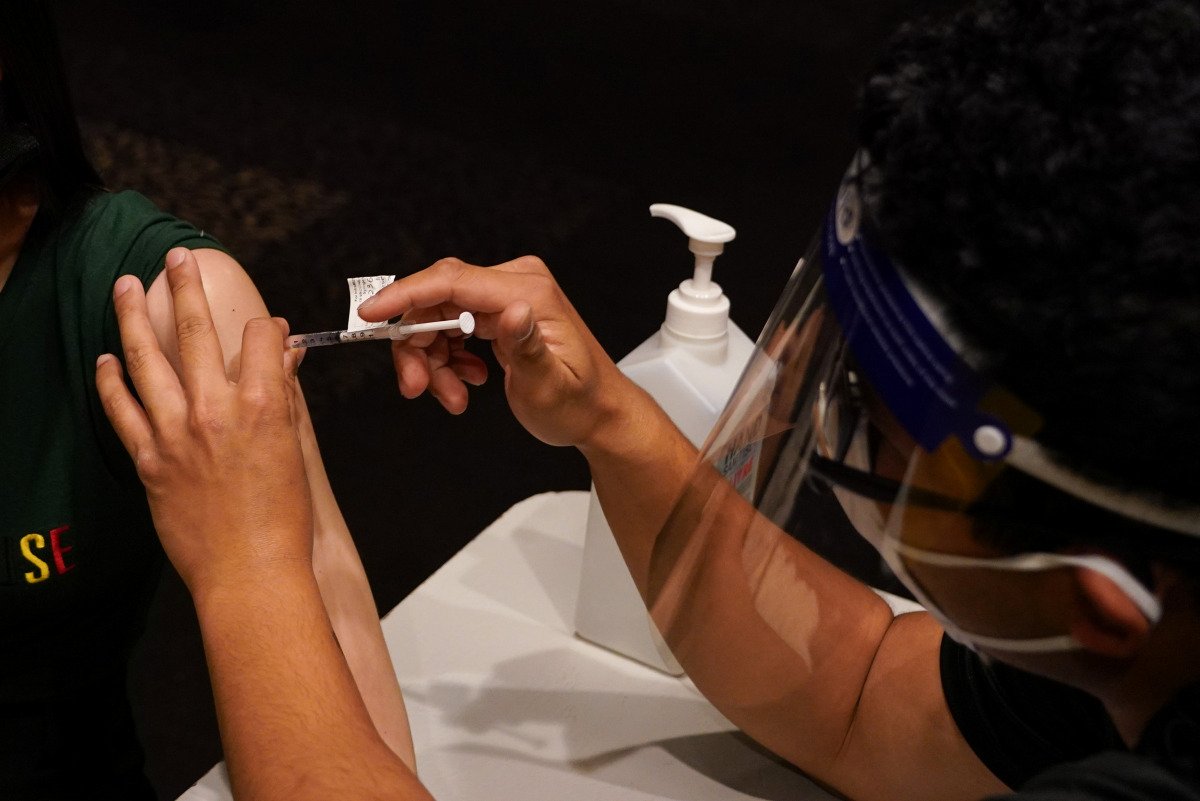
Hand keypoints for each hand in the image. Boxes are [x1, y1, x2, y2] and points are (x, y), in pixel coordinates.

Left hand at [95, 247, 311, 596]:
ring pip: (147, 359)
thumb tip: (284, 365)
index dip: (267, 328)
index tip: (268, 330)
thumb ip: (283, 400)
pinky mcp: (150, 459)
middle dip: (186, 287)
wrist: (252, 572)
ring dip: (132, 317)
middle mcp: (217, 409)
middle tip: (177, 259)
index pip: (260, 340)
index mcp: (264, 405)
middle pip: (197, 331)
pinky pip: (122, 409)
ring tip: (124, 285)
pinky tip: (105, 360)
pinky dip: (111, 382)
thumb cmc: (282, 520)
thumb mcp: (295, 451)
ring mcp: (178, 432)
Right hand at [357, 256, 635, 450]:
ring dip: (431, 360)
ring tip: (452, 395)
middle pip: (436, 300)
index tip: (371, 315)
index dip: (405, 296)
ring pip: (436, 317)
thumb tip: (515, 311)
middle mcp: (516, 284)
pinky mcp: (497, 312)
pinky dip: (445, 358)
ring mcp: (505, 296)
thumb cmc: (580, 402)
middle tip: (416, 388)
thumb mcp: (551, 386)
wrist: (597, 413)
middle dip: (416, 346)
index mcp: (529, 293)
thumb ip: (529, 349)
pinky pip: (449, 326)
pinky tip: (463, 381)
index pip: (452, 281)